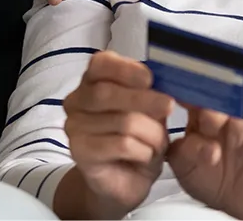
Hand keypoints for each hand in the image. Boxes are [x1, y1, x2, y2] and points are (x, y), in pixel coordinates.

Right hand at [56, 52, 175, 219]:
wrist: (125, 179)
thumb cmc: (138, 137)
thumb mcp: (148, 108)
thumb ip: (149, 90)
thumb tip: (165, 77)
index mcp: (92, 81)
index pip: (100, 64)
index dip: (126, 69)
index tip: (149, 79)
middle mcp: (76, 101)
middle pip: (107, 92)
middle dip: (144, 99)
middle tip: (169, 106)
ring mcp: (74, 127)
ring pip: (121, 121)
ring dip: (150, 133)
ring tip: (158, 143)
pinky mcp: (80, 153)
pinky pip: (120, 144)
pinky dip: (142, 150)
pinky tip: (145, 156)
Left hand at [167, 85, 242, 218]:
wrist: (236, 199)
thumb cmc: (206, 175)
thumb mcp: (185, 167)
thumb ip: (184, 152)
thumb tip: (201, 143)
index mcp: (203, 107)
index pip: (199, 85)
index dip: (192, 88)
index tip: (181, 100)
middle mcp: (232, 104)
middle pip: (233, 83)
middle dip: (221, 101)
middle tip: (210, 125)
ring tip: (237, 135)